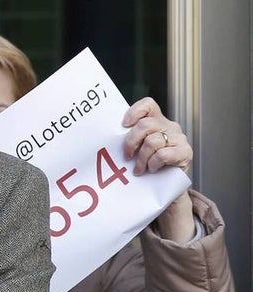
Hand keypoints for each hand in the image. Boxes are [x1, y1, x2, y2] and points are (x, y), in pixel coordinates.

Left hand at [122, 97, 194, 241]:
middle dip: (131, 143)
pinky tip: (152, 169)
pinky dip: (154, 164)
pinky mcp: (185, 152)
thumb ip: (129, 139)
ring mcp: (179, 138)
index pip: (148, 105)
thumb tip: (104, 138)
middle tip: (126, 157)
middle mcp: (169, 126)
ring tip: (139, 169)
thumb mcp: (136, 149)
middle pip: (145, 125)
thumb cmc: (146, 166)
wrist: (164, 187)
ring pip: (152, 141)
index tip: (123, 125)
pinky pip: (163, 154)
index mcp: (156, 121)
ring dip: (141, 159)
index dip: (134, 111)